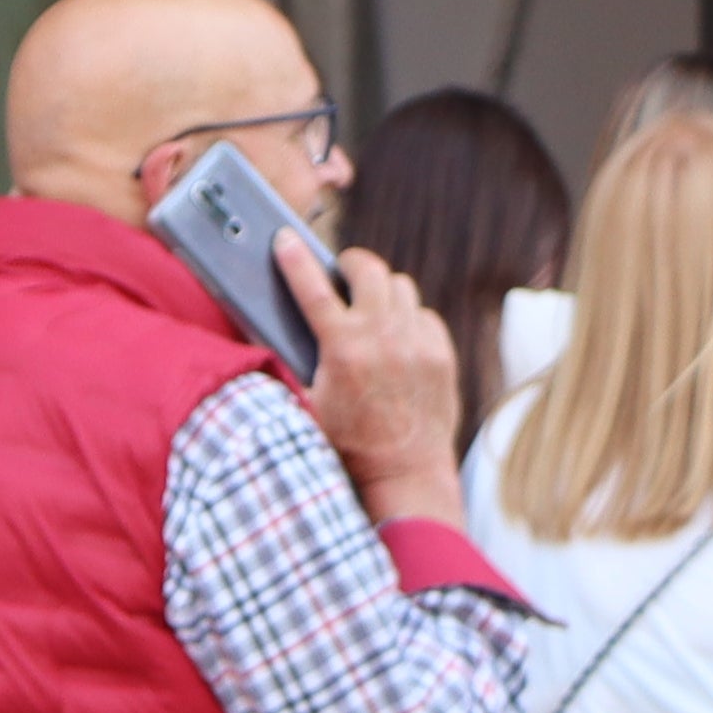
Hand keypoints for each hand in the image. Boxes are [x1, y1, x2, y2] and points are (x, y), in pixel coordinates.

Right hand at [288, 229, 464, 525]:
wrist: (404, 474)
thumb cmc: (348, 446)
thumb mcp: (307, 405)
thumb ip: (292, 364)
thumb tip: (270, 328)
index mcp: (343, 350)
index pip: (312, 288)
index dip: (295, 258)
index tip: (285, 238)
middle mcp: (384, 338)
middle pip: (367, 269)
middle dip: (350, 264)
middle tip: (340, 274)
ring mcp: (418, 343)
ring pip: (400, 286)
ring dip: (380, 290)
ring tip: (369, 307)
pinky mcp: (441, 353)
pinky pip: (423, 314)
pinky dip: (407, 317)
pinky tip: (396, 337)